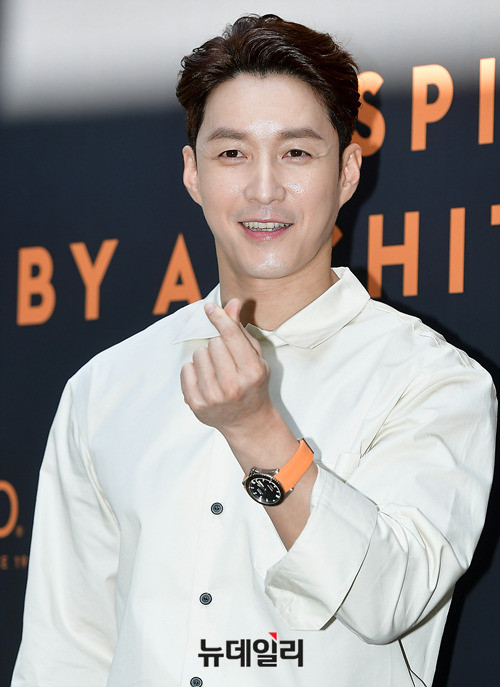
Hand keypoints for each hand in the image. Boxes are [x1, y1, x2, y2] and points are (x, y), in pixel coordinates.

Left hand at [180, 299, 273, 438]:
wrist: (248, 421)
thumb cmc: (253, 385)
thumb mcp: (256, 357)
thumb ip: (241, 330)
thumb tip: (232, 303)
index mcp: (252, 371)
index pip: (231, 335)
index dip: (219, 317)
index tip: (209, 308)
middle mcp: (233, 385)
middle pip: (213, 342)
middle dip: (217, 344)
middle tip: (225, 358)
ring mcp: (214, 396)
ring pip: (198, 354)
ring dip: (205, 357)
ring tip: (216, 369)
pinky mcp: (197, 404)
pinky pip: (186, 370)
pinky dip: (193, 370)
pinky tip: (205, 378)